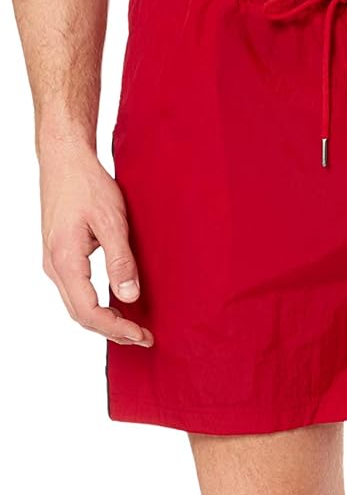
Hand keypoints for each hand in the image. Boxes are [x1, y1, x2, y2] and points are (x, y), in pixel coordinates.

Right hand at [41, 141, 153, 345]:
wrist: (64, 158)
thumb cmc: (86, 183)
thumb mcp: (112, 220)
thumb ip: (120, 260)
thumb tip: (129, 296)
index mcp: (65, 260)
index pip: (89, 312)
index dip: (116, 328)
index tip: (141, 334)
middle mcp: (54, 265)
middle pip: (81, 315)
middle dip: (112, 331)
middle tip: (143, 337)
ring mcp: (54, 262)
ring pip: (77, 306)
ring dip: (104, 321)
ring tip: (132, 327)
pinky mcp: (59, 256)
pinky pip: (76, 292)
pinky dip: (96, 306)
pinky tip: (116, 306)